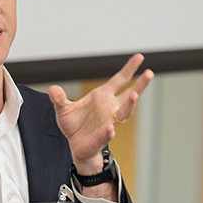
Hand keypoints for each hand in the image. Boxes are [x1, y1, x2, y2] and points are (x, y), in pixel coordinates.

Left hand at [48, 54, 153, 169]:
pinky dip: (109, 131)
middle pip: (129, 94)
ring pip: (124, 113)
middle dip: (140, 84)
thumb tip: (53, 89)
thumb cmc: (74, 125)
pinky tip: (110, 128)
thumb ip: (59, 98)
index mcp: (102, 96)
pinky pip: (107, 133)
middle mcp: (110, 108)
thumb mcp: (63, 109)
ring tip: (134, 95)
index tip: (140, 57)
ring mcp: (109, 122)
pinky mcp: (102, 137)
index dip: (129, 69)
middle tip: (149, 73)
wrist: (75, 145)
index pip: (119, 80)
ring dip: (130, 104)